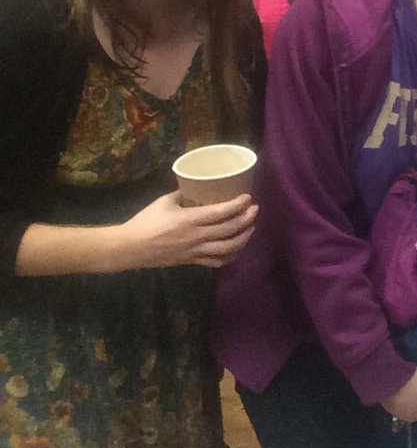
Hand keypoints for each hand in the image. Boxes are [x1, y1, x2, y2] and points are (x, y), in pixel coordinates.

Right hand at [111, 192, 257, 270]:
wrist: (129, 248)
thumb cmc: (145, 222)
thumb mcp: (164, 201)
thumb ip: (183, 194)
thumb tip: (197, 185)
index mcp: (189, 220)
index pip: (221, 212)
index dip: (238, 204)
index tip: (248, 197)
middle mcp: (196, 237)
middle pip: (230, 229)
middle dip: (247, 218)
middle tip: (254, 209)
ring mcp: (195, 251)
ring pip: (228, 248)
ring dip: (244, 237)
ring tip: (250, 227)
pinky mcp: (192, 261)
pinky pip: (217, 262)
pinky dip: (231, 255)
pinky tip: (237, 248)